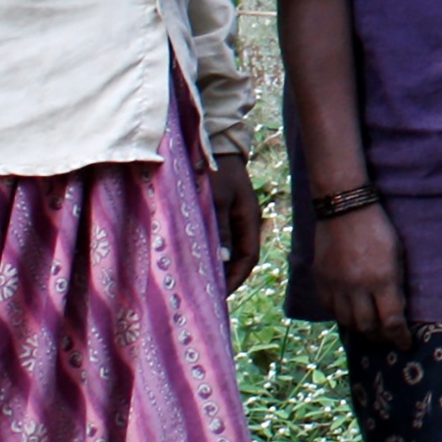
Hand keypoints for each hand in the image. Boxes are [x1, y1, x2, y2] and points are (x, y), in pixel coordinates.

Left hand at [212, 153, 265, 294]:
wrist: (212, 145)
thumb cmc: (215, 171)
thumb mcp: (217, 200)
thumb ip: (221, 229)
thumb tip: (224, 260)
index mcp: (249, 220)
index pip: (248, 259)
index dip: (235, 279)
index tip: (219, 296)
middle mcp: (243, 222)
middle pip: (238, 258)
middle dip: (224, 278)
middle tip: (205, 297)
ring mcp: (231, 217)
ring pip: (226, 250)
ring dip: (214, 266)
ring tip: (198, 283)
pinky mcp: (218, 213)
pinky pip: (216, 239)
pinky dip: (207, 252)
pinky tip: (192, 259)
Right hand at [314, 201, 412, 347]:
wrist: (343, 208)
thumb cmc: (378, 228)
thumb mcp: (397, 255)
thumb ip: (395, 284)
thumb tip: (396, 311)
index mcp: (382, 280)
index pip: (391, 321)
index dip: (399, 337)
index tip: (405, 344)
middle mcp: (357, 287)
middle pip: (368, 326)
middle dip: (380, 338)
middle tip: (388, 341)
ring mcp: (336, 285)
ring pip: (347, 321)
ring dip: (361, 331)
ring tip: (371, 333)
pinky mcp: (320, 280)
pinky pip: (330, 308)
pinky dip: (341, 317)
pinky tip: (349, 317)